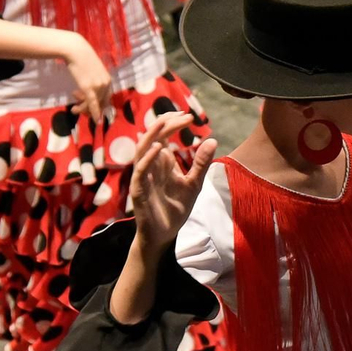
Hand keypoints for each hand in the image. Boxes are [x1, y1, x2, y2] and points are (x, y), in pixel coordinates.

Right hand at [61, 32, 112, 117]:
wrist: (76, 50)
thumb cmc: (82, 59)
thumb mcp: (92, 71)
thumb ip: (94, 81)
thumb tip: (89, 91)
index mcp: (108, 80)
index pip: (106, 98)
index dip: (99, 106)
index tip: (90, 108)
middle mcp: (106, 84)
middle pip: (101, 103)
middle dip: (89, 109)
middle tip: (77, 108)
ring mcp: (98, 86)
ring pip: (94, 104)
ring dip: (83, 109)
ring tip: (73, 109)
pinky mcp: (89, 88)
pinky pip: (92, 104)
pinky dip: (93, 113)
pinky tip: (93, 120)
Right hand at [131, 113, 216, 252]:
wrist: (164, 235)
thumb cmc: (175, 210)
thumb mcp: (194, 184)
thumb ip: (201, 163)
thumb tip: (212, 140)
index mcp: (162, 163)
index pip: (163, 136)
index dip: (173, 124)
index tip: (188, 116)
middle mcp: (150, 166)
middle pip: (152, 138)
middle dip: (165, 123)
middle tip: (182, 115)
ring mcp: (143, 178)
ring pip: (142, 150)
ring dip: (152, 135)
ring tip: (165, 122)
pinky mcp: (139, 191)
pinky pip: (140, 171)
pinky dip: (148, 159)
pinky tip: (160, 149)